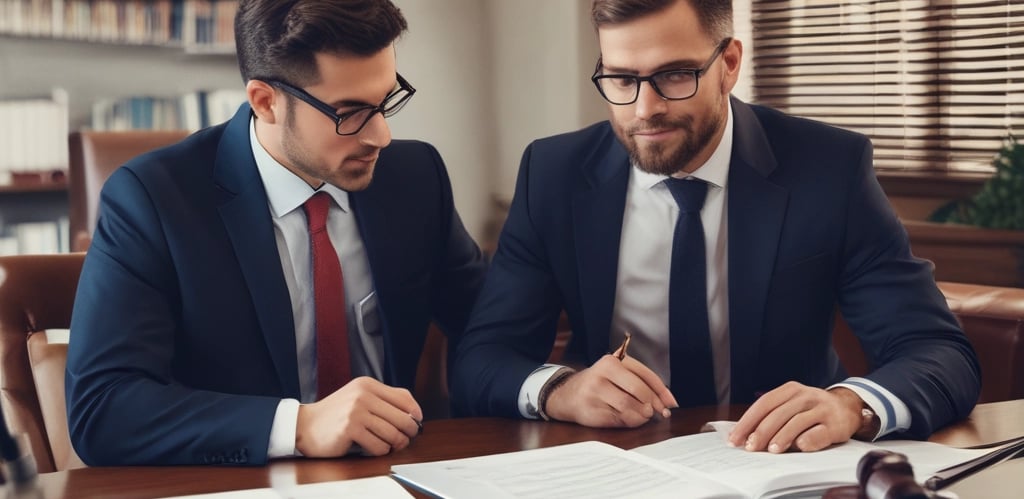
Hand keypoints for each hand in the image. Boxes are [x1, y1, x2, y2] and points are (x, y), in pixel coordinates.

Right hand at [295, 376, 422, 456]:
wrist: (305, 425)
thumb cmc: (336, 414)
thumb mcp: (359, 396)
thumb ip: (384, 399)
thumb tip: (415, 413)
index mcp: (368, 384)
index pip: (405, 398)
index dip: (416, 414)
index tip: (416, 424)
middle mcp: (363, 395)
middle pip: (403, 418)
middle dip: (408, 433)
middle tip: (404, 439)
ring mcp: (356, 411)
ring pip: (393, 434)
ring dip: (395, 444)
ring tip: (389, 445)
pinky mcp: (350, 429)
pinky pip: (379, 446)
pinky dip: (380, 451)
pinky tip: (373, 448)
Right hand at [544, 353, 677, 427]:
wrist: (566, 395)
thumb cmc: (598, 384)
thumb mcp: (615, 373)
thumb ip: (640, 381)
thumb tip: (667, 402)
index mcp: (612, 361)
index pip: (645, 375)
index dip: (661, 391)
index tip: (670, 403)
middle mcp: (602, 374)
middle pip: (639, 391)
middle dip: (653, 404)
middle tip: (657, 412)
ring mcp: (594, 393)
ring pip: (630, 407)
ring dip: (642, 415)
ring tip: (644, 416)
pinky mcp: (591, 411)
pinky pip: (619, 420)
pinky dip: (630, 422)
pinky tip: (630, 419)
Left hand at [728, 382, 861, 452]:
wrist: (848, 407)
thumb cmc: (812, 409)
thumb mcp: (792, 405)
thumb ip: (773, 416)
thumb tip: (746, 436)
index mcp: (790, 390)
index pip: (764, 404)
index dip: (748, 421)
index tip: (736, 438)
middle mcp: (805, 396)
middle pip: (778, 413)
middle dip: (761, 432)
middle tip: (751, 447)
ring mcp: (821, 408)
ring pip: (797, 422)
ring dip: (782, 437)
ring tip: (772, 450)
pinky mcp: (836, 423)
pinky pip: (820, 432)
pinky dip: (808, 440)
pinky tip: (800, 446)